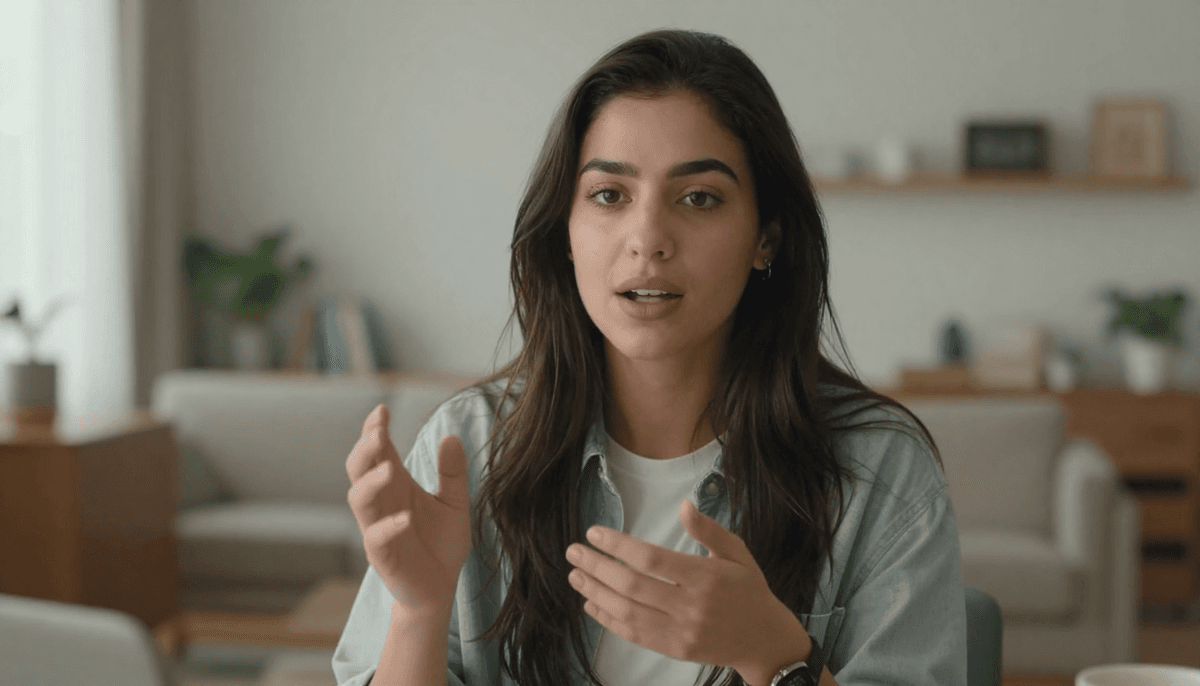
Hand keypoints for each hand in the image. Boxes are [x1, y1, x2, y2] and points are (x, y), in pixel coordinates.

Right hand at [346, 404, 471, 616]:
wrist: (440, 589)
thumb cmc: (441, 544)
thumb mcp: (454, 503)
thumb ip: (452, 473)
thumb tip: (451, 436)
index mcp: (396, 485)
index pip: (377, 452)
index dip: (373, 430)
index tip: (382, 410)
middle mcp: (382, 502)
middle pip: (358, 469)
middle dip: (365, 449)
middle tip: (378, 432)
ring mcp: (378, 528)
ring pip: (359, 499)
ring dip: (371, 482)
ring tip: (390, 470)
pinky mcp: (383, 556)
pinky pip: (376, 538)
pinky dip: (387, 527)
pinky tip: (405, 518)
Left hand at [565, 499, 809, 683]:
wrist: (765, 639)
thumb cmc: (749, 589)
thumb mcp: (737, 552)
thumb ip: (709, 530)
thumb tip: (684, 506)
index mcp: (706, 577)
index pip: (652, 559)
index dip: (618, 546)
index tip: (594, 533)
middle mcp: (691, 606)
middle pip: (632, 586)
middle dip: (597, 567)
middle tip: (574, 551)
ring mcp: (681, 632)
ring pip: (627, 612)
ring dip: (595, 592)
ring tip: (576, 574)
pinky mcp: (675, 650)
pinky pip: (634, 635)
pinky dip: (608, 619)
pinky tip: (591, 603)